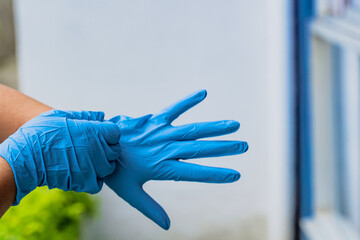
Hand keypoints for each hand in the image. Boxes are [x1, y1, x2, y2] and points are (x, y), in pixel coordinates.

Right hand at [0, 110, 120, 204]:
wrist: (27, 157)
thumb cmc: (42, 133)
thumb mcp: (63, 116)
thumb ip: (86, 116)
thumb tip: (101, 116)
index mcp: (96, 132)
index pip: (115, 133)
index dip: (108, 133)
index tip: (99, 134)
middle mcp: (99, 150)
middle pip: (115, 150)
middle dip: (107, 148)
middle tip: (92, 148)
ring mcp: (94, 168)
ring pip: (109, 167)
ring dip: (102, 164)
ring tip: (88, 161)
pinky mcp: (85, 182)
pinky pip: (99, 183)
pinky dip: (95, 180)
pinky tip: (85, 173)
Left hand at [105, 90, 247, 229]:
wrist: (99, 147)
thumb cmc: (116, 172)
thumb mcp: (132, 194)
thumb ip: (151, 209)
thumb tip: (167, 227)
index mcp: (162, 167)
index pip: (195, 172)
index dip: (216, 174)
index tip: (236, 174)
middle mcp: (166, 149)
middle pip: (200, 148)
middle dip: (224, 148)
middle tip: (244, 145)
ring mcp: (162, 132)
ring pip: (193, 129)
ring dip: (215, 128)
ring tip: (235, 125)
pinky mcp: (156, 120)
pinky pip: (174, 109)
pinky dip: (188, 101)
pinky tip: (203, 92)